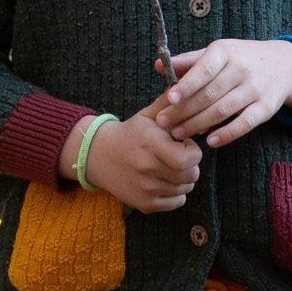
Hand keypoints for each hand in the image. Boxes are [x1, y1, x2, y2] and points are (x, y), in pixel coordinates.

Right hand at [63, 99, 200, 212]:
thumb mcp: (147, 116)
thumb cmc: (130, 134)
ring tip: (168, 166)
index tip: (183, 144)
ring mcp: (146, 189)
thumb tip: (188, 85)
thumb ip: (169, 104)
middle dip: (190, 164)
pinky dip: (176, 193)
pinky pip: (177, 202)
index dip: (193, 151)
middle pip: (191, 175)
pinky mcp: (145, 204)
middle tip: (177, 155)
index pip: (189, 159)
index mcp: (150, 145)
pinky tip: (163, 180)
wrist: (98, 156)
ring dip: (183, 178)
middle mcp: (147, 169)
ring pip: (186, 189)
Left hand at [158, 40, 291, 146]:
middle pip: (209, 94)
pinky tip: (210, 141)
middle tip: (163, 123)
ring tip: (178, 134)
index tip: (169, 98)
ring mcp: (255, 89)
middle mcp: (242, 69)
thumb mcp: (217, 53)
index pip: (204, 70)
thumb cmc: (241, 59)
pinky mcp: (266, 108)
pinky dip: (227, 134)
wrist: (283, 65)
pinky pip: (245, 123)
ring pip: (223, 110)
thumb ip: (189, 61)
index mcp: (225, 52)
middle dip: (184, 110)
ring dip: (198, 124)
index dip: (186, 85)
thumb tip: (159, 65)